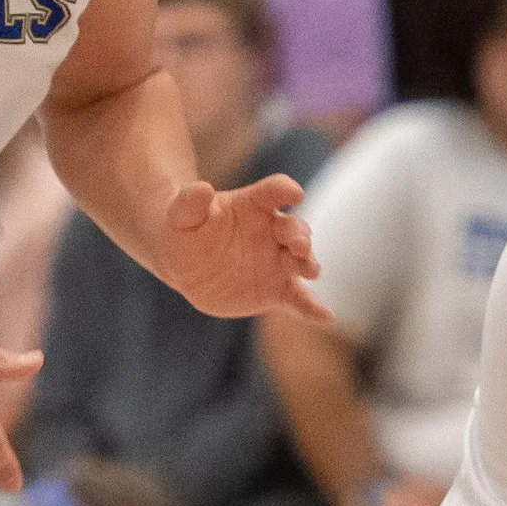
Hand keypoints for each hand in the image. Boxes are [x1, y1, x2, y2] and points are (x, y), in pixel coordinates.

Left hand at [157, 173, 328, 323]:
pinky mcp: (276, 289)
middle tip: (299, 244)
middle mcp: (273, 230)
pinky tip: (324, 317)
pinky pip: (298, 298)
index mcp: (254, 205)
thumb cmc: (185, 230)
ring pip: (300, 261)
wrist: (185, 263)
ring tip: (310, 271)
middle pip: (294, 228)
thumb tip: (201, 188)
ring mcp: (277, 260)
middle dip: (299, 235)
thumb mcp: (181, 214)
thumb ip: (191, 201)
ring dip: (307, 264)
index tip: (294, 194)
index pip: (274, 191)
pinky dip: (312, 308)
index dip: (285, 190)